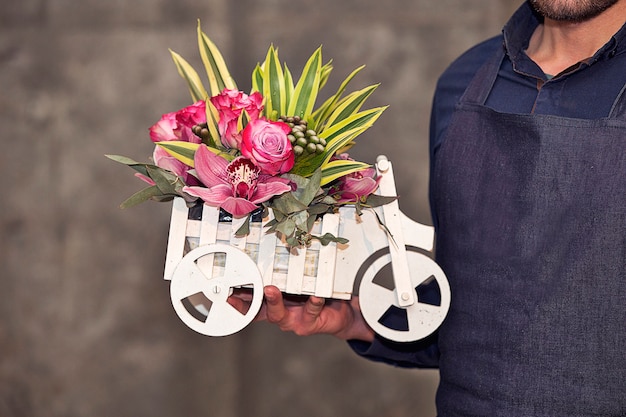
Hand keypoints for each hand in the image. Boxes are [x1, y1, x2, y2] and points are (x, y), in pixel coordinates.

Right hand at [239, 285, 374, 341]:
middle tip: (237, 292)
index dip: (237, 302)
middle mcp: (280, 315)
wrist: (340, 316)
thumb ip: (284, 275)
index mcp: (272, 306)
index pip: (250, 305)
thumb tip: (271, 251)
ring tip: (272, 290)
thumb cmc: (314, 296)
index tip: (226, 294)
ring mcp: (294, 321)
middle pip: (258, 311)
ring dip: (274, 302)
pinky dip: (313, 303)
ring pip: (280, 315)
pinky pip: (311, 312)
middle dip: (248, 302)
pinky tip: (316, 296)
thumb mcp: (297, 285)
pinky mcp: (311, 323)